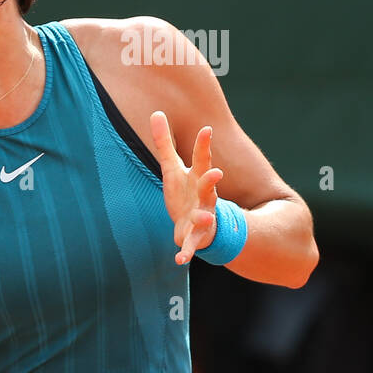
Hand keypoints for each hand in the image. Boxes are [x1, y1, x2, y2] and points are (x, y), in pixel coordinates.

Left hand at [149, 111, 222, 265]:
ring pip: (206, 217)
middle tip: (216, 174)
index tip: (206, 130)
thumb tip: (156, 112)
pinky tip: (180, 260)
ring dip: (204, 218)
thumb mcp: (172, 168)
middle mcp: (204, 197)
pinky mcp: (194, 237)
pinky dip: (186, 253)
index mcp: (197, 179)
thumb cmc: (185, 192)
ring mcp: (202, 217)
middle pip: (209, 187)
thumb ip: (164, 142)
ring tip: (204, 217)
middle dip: (211, 181)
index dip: (203, 145)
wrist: (197, 225)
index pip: (201, 159)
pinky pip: (191, 246)